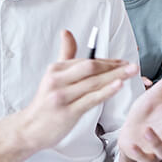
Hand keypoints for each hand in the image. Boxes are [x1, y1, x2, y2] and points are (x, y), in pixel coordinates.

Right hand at [22, 30, 138, 150]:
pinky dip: (106, 91)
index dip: (108, 61)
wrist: (30, 129)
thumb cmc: (46, 102)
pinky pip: (90, 99)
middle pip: (91, 68)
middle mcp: (57, 80)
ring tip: (132, 72)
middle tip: (132, 66)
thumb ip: (65, 54)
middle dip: (114, 66)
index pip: (87, 61)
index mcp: (56, 69)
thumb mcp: (53, 75)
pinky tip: (118, 85)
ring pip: (93, 83)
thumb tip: (67, 32)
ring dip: (116, 76)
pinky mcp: (67, 112)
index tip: (123, 62)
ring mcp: (62, 96)